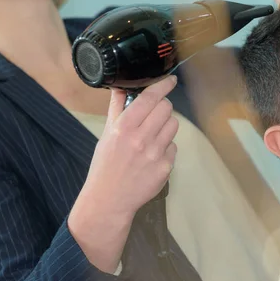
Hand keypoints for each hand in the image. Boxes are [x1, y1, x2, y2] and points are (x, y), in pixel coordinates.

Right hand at [69, 76, 178, 272]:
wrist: (109, 200)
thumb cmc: (105, 165)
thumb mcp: (106, 134)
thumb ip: (117, 108)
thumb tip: (122, 86)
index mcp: (124, 127)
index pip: (150, 98)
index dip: (163, 85)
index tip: (170, 80)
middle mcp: (142, 138)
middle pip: (167, 108)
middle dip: (162, 108)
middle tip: (154, 115)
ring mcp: (156, 154)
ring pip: (174, 125)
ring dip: (166, 126)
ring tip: (152, 135)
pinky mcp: (166, 167)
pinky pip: (173, 146)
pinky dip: (166, 147)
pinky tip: (153, 155)